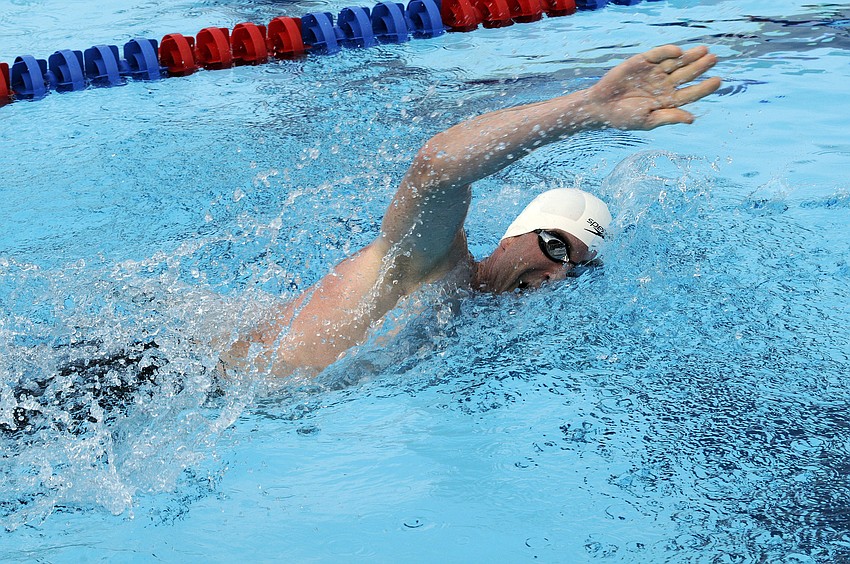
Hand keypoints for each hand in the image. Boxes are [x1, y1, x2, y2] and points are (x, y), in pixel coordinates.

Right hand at [586, 44, 721, 129]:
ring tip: (704, 51)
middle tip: (714, 59)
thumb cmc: (623, 118)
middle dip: (700, 66)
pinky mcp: (642, 61)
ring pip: (676, 62)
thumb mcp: (647, 121)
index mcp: (668, 100)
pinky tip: (678, 52)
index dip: (705, 87)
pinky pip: (659, 54)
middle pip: (687, 74)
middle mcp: (664, 84)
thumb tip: (691, 119)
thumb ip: (669, 117)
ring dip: (690, 56)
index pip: (691, 92)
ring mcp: (654, 72)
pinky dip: (668, 52)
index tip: (718, 81)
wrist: (600, 107)